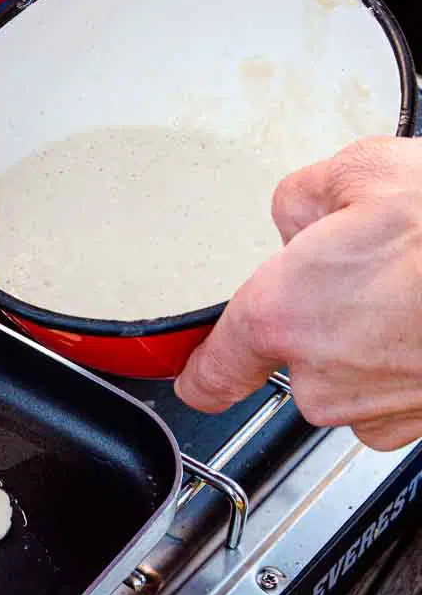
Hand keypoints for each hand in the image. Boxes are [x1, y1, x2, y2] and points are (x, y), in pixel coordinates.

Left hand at [176, 138, 421, 450]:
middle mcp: (321, 378)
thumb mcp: (362, 169)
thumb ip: (304, 198)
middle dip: (324, 314)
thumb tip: (297, 214)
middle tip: (371, 268)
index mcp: (283, 314)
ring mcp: (375, 410)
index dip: (200, 367)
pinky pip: (394, 393)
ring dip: (373, 339)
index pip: (211, 368)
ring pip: (350, 376)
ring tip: (413, 289)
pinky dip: (409, 360)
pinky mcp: (418, 425)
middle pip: (295, 357)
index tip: (194, 371)